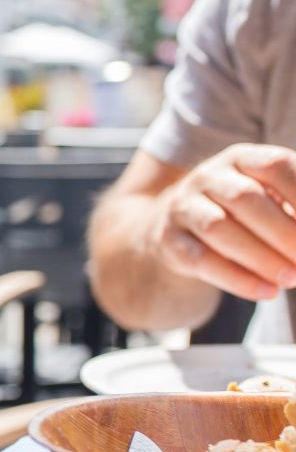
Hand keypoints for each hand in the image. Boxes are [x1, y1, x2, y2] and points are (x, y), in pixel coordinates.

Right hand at [152, 144, 295, 300]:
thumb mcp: (267, 197)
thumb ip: (294, 210)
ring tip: (291, 279)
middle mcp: (208, 176)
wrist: (173, 225)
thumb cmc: (237, 212)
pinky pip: (200, 259)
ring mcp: (183, 206)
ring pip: (218, 228)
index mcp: (242, 158)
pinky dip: (236, 279)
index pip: (275, 166)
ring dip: (261, 257)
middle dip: (285, 232)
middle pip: (246, 198)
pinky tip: (265, 292)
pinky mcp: (169, 239)